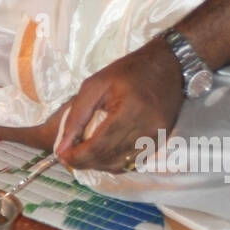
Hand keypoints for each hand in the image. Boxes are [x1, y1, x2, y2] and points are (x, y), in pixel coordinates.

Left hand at [53, 38, 183, 172]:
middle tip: (67, 157)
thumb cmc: (128, 71)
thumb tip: (62, 145)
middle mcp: (147, 128)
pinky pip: (133, 162)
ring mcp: (156, 138)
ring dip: (98, 165)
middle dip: (84, 162)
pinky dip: (114, 162)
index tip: (61, 155)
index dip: (78, 155)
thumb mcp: (95, 84)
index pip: (100, 144)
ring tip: (82, 155)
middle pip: (110, 158)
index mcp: (131, 110)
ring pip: (121, 164)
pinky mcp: (160, 141)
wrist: (169, 65)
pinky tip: (102, 154)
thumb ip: (76, 116)